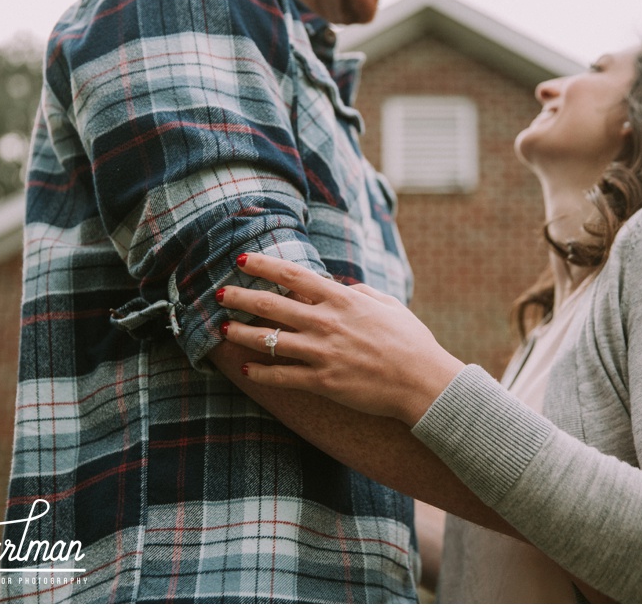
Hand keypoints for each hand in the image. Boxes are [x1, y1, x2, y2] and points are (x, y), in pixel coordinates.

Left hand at [217, 253, 465, 425]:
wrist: (422, 382)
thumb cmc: (412, 342)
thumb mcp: (389, 306)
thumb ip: (361, 294)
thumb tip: (342, 287)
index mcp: (342, 300)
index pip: (293, 275)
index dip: (263, 266)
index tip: (241, 260)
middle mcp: (326, 322)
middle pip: (271, 305)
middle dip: (240, 297)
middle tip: (219, 294)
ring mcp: (322, 353)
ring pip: (269, 340)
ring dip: (242, 333)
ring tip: (223, 330)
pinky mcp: (323, 382)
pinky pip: (282, 376)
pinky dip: (261, 372)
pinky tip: (246, 369)